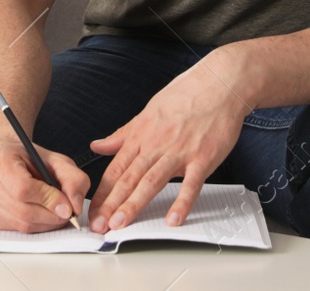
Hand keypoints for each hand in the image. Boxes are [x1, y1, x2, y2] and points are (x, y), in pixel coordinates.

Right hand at [0, 140, 89, 232]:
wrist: (1, 158)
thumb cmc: (27, 158)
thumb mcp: (55, 159)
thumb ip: (72, 179)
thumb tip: (74, 207)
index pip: (23, 188)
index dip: (48, 200)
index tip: (67, 207)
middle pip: (23, 211)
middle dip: (51, 216)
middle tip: (66, 214)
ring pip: (20, 224)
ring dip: (44, 223)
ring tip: (53, 212)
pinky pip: (14, 230)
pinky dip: (32, 226)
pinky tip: (36, 213)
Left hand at [86, 52, 248, 233]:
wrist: (218, 85)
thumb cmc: (184, 96)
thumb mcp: (147, 112)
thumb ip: (122, 134)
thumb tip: (97, 145)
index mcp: (140, 135)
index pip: (115, 168)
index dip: (102, 192)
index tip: (91, 210)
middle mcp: (156, 144)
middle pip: (129, 178)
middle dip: (111, 204)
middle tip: (97, 225)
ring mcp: (179, 152)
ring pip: (152, 181)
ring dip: (134, 204)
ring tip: (121, 224)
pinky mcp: (203, 158)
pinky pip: (191, 184)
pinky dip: (182, 202)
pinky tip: (173, 219)